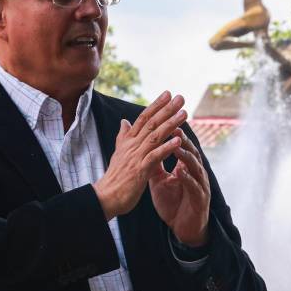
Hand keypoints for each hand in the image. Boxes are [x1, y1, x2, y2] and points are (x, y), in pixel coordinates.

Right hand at [93, 92, 186, 219]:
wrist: (106, 197)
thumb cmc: (115, 177)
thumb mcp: (119, 153)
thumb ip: (123, 136)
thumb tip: (124, 121)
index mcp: (128, 141)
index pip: (143, 118)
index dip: (156, 105)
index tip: (168, 94)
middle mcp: (132, 145)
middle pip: (151, 123)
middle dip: (167, 109)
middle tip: (181, 97)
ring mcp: (136, 157)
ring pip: (155, 136)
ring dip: (171, 124)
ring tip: (184, 114)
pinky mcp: (140, 170)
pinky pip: (155, 156)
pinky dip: (167, 147)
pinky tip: (179, 140)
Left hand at [149, 128, 210, 247]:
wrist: (182, 227)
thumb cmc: (173, 202)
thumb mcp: (159, 180)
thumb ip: (154, 163)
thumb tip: (143, 146)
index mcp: (186, 167)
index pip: (182, 146)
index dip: (175, 135)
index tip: (166, 122)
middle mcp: (196, 173)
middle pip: (191, 152)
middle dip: (184, 140)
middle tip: (175, 126)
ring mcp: (200, 185)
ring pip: (195, 166)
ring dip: (186, 156)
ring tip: (177, 146)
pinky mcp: (200, 199)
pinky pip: (194, 186)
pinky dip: (187, 178)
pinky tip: (180, 172)